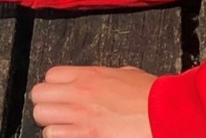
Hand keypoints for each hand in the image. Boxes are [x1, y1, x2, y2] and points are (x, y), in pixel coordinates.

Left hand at [31, 66, 155, 137]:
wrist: (167, 114)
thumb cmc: (153, 97)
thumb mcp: (128, 75)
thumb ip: (109, 76)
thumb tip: (105, 80)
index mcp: (90, 76)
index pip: (50, 76)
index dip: (54, 88)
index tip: (61, 95)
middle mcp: (80, 94)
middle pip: (39, 96)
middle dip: (47, 106)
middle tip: (59, 114)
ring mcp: (81, 117)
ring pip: (42, 119)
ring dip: (52, 126)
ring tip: (66, 129)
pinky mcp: (86, 136)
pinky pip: (55, 137)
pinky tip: (73, 137)